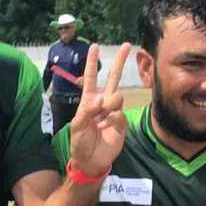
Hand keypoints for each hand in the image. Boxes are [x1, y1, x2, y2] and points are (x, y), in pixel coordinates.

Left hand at [69, 42, 130, 176]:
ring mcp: (113, 111)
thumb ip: (87, 111)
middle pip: (113, 78)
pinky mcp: (122, 121)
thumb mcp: (76, 127)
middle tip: (128, 45)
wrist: (91, 161)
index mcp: (89, 101)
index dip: (91, 63)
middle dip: (119, 61)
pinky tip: (107, 128)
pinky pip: (120, 114)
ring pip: (117, 96)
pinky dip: (112, 120)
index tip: (93, 46)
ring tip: (101, 121)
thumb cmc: (80, 143)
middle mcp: (102, 103)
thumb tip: (101, 98)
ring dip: (108, 106)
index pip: (91, 78)